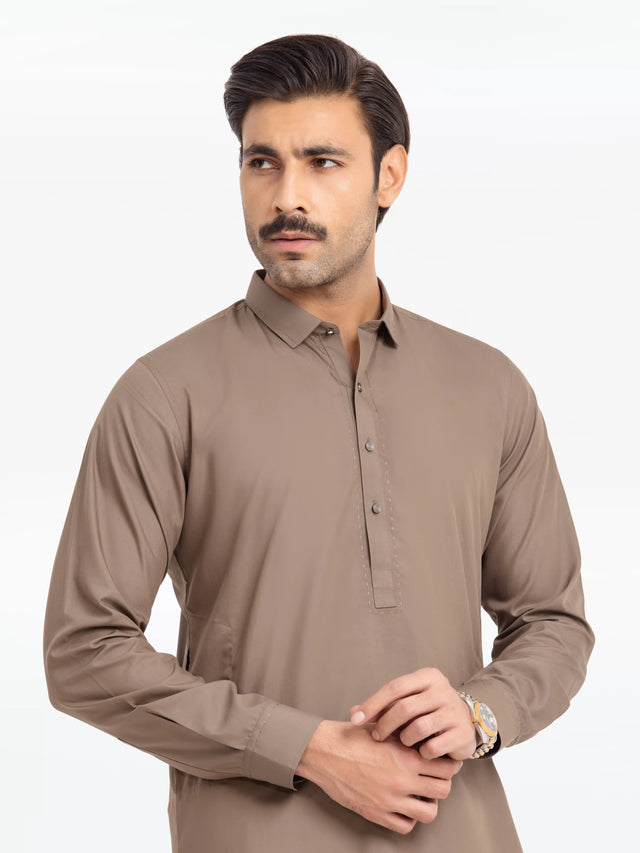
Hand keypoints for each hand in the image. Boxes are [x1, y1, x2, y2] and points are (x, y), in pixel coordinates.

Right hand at [296, 720, 461, 834]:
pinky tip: (403, 806)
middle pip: (443, 790)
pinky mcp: (377, 813)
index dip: (449, 764)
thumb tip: (425, 736)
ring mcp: (390, 799)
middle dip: (442, 783)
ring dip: (428, 803)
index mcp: (406, 756)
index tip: (445, 762)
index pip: (447, 767)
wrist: (324, 752)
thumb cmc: (351, 737)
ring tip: (420, 794)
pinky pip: (406, 826)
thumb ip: (407, 734)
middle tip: (434, 778)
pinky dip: (409, 818)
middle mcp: (402, 780)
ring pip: (429, 812)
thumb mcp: (383, 727)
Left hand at [349, 668, 477, 760]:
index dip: (373, 703)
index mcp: (428, 676)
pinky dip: (422, 752)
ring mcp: (455, 711)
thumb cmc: (427, 710)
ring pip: (418, 727)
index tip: (356, 719)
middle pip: (405, 707)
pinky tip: (421, 752)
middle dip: (385, 724)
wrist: (465, 722)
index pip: (395, 687)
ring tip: (403, 742)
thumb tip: (353, 713)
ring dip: (404, 739)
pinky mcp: (463, 733)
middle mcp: (444, 690)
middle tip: (376, 737)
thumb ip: (383, 705)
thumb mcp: (407, 701)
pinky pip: (433, 746)